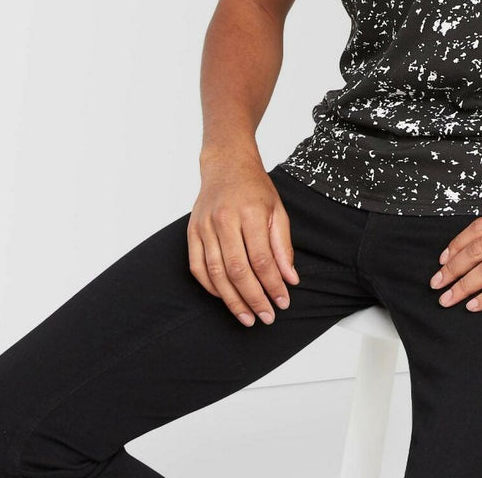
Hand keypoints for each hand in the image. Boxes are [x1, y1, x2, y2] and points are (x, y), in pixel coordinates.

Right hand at [188, 153, 299, 327]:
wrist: (226, 164)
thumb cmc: (255, 187)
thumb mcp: (277, 210)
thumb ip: (283, 246)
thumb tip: (290, 279)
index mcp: (249, 213)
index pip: (262, 260)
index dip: (273, 285)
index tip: (282, 302)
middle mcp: (224, 220)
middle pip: (238, 271)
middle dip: (254, 299)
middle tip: (266, 317)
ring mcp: (204, 226)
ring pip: (216, 273)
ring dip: (232, 300)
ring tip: (247, 317)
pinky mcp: (192, 232)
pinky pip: (198, 267)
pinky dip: (211, 287)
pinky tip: (225, 298)